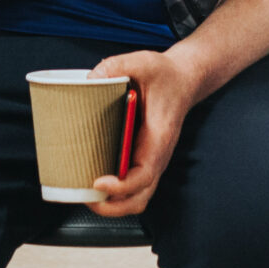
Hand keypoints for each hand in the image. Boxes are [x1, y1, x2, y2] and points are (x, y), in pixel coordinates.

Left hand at [85, 47, 207, 216]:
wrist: (183, 79)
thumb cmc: (166, 75)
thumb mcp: (144, 62)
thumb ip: (117, 65)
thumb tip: (90, 79)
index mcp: (159, 138)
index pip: (144, 175)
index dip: (121, 186)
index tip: (99, 181)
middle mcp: (157, 156)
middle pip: (138, 199)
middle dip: (111, 206)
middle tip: (85, 196)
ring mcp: (151, 161)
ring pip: (135, 199)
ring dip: (111, 204)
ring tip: (85, 195)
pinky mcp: (143, 159)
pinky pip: (131, 188)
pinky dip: (113, 193)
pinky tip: (93, 181)